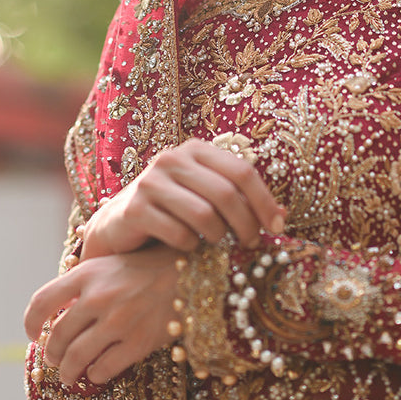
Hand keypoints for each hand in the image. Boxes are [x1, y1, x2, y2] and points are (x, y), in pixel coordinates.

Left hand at [24, 244, 179, 385]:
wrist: (191, 271)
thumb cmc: (150, 266)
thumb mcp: (112, 264)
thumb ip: (85, 283)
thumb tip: (60, 312)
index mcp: (88, 273)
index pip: (42, 302)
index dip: (30, 322)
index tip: (32, 333)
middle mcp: (98, 297)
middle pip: (57, 337)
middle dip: (52, 354)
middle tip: (55, 359)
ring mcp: (117, 321)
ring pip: (76, 359)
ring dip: (68, 372)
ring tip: (69, 376)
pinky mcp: (137, 342)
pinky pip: (103, 369)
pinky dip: (96, 375)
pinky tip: (98, 372)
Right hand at [81, 138, 284, 259]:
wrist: (118, 224)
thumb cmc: (173, 210)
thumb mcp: (205, 196)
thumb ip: (239, 199)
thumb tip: (282, 216)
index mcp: (196, 150)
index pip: (243, 171)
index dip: (264, 201)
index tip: (278, 226)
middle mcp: (173, 159)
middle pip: (226, 194)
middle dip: (246, 224)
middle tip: (252, 243)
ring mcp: (151, 182)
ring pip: (204, 215)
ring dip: (218, 237)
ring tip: (217, 244)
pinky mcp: (134, 209)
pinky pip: (178, 233)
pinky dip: (190, 247)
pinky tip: (188, 248)